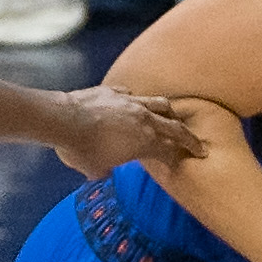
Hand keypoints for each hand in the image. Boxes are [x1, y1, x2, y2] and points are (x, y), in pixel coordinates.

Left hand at [45, 85, 203, 176]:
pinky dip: (138, 101)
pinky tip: (135, 104)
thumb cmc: (79, 150)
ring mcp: (130, 101)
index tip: (191, 160)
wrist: (62, 120)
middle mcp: (144, 119)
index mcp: (144, 142)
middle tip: (199, 144)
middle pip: (175, 126)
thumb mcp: (95, 170)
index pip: (170, 150)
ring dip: (170, 112)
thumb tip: (106, 170)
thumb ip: (107, 170)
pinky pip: (133, 94)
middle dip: (189, 137)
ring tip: (173, 117)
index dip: (181, 157)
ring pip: (159, 103)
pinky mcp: (115, 91)